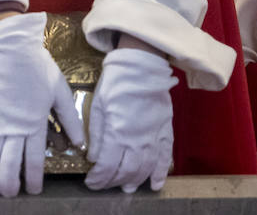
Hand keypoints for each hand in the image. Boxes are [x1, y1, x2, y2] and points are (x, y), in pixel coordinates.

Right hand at [0, 12, 83, 196]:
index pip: (33, 159)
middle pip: (8, 162)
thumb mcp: (60, 92)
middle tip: (9, 195)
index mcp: (34, 124)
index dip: (32, 177)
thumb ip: (69, 120)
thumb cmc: (38, 69)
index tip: (33, 190)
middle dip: (8, 182)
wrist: (11, 51)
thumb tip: (80, 143)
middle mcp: (13, 128)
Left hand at [85, 47, 176, 192]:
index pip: (107, 166)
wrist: (141, 68)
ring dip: (135, 181)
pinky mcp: (165, 133)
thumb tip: (94, 158)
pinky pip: (164, 158)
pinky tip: (155, 184)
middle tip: (105, 185)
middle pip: (126, 171)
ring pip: (145, 169)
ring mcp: (153, 138)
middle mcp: (137, 141)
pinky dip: (160, 174)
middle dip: (114, 182)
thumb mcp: (98, 106)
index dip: (99, 179)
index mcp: (117, 134)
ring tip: (126, 188)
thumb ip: (97, 135)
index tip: (91, 182)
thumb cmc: (115, 84)